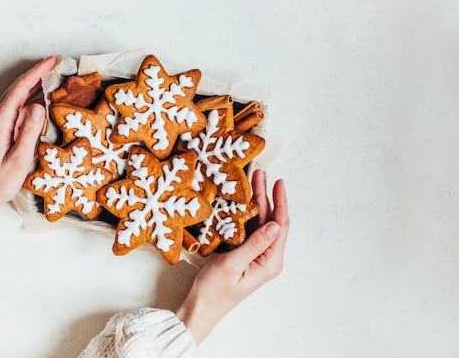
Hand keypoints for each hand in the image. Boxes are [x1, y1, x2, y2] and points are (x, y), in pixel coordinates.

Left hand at [0, 56, 55, 240]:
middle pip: (18, 88)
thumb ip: (29, 132)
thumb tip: (39, 106)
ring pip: (18, 97)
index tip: (52, 61)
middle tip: (56, 65)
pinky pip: (17, 108)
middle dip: (37, 74)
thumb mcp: (18, 159)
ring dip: (34, 86)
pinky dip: (30, 100)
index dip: (37, 73)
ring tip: (53, 79)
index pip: (20, 89)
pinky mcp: (0, 129)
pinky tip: (42, 101)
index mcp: (0, 120)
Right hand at [175, 169, 289, 343]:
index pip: (281, 226)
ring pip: (260, 223)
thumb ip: (254, 244)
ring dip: (257, 203)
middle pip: (271, 221)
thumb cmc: (214, 291)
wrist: (200, 308)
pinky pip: (249, 230)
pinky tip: (241, 201)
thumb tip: (275, 224)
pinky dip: (247, 214)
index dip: (280, 202)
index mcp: (269, 262)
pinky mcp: (245, 256)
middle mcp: (267, 258)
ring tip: (252, 181)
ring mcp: (256, 257)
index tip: (277, 182)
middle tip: (260, 173)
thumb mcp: (232, 265)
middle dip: (267, 196)